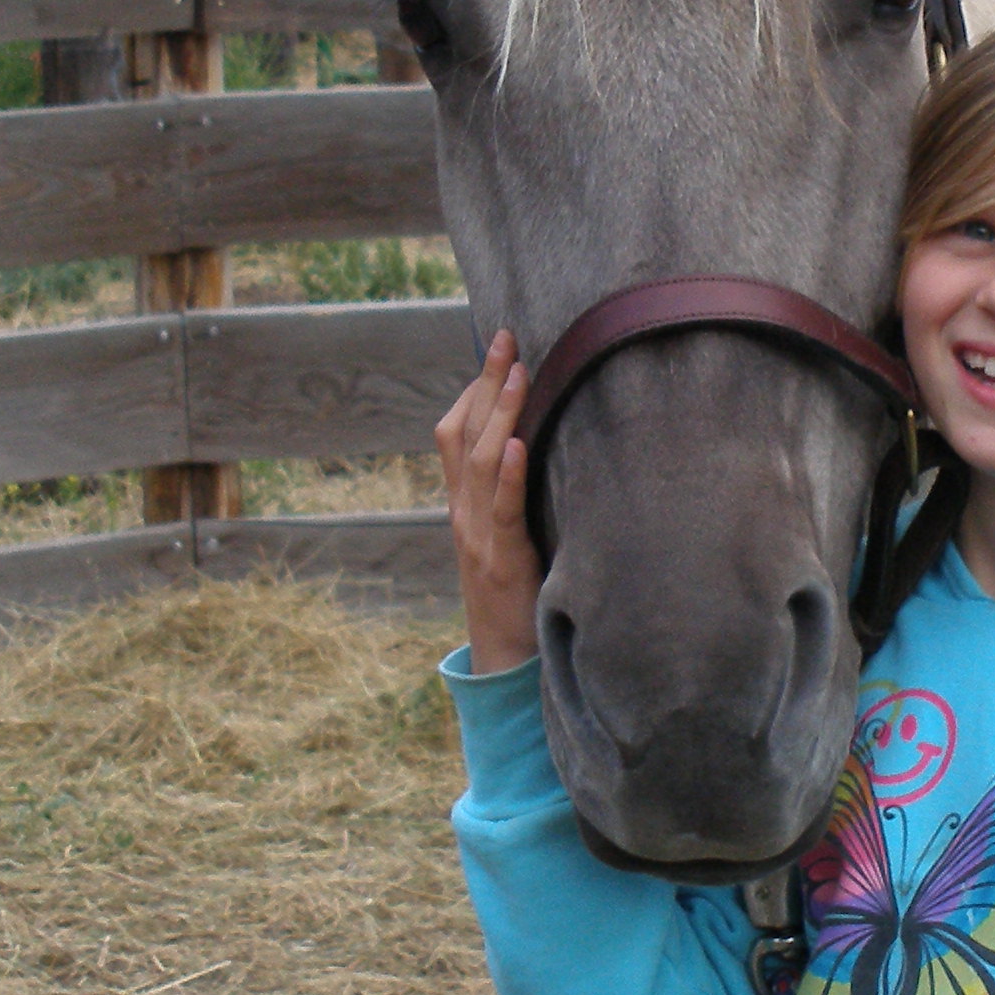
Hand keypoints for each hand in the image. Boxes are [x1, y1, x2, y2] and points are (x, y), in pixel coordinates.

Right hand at [437, 329, 541, 674]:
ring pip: (481, 462)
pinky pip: (502, 509)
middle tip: (506, 338)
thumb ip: (511, 494)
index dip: (472, 390)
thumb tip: (539, 444)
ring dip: (500, 413)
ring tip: (519, 373)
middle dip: (486, 383)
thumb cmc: (514, 592)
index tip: (498, 350)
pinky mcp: (502, 558)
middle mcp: (463, 511)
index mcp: (463, 503)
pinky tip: (518, 444)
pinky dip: (508, 475)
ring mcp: (478, 534)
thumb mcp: (505, 534)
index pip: (454, 434)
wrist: (502, 655)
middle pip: (465, 435)